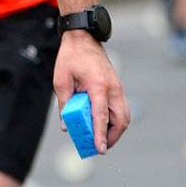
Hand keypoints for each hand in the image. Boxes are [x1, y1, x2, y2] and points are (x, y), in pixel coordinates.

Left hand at [54, 30, 129, 153]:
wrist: (83, 37)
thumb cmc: (71, 57)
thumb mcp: (61, 80)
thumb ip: (65, 104)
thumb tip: (67, 125)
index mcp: (98, 86)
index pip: (102, 116)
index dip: (100, 135)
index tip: (100, 150)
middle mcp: (113, 88)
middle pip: (120, 120)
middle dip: (112, 137)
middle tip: (100, 147)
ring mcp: (117, 86)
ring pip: (124, 115)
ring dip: (115, 129)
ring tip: (102, 138)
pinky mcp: (117, 85)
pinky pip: (121, 107)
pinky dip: (115, 119)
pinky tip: (103, 123)